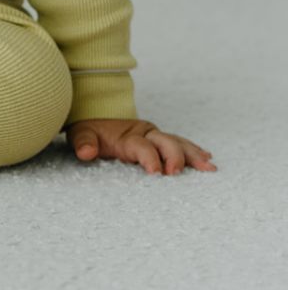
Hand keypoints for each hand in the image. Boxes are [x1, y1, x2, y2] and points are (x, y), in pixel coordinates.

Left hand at [66, 118, 216, 175]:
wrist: (96, 115)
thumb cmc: (90, 130)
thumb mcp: (81, 134)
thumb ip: (83, 142)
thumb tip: (86, 151)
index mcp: (128, 135)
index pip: (142, 147)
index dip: (150, 158)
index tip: (156, 173)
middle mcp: (146, 134)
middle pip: (166, 143)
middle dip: (174, 157)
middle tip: (177, 173)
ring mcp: (155, 136)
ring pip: (178, 143)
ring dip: (193, 154)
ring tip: (208, 167)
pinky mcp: (160, 140)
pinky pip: (180, 143)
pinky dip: (193, 150)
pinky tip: (207, 158)